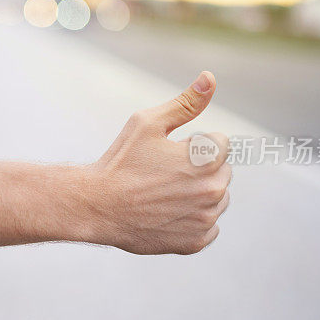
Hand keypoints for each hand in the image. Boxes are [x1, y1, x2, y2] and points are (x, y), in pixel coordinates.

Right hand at [85, 71, 230, 254]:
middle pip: (222, 171)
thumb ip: (186, 103)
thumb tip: (210, 78)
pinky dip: (192, 220)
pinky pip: (209, 226)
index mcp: (208, 157)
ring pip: (217, 198)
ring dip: (199, 194)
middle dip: (200, 169)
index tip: (167, 154)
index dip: (192, 145)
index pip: (220, 143)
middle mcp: (214, 189)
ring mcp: (206, 218)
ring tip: (163, 194)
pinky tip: (166, 214)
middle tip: (162, 174)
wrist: (96, 206)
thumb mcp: (148, 123)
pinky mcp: (196, 242)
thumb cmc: (120, 162)